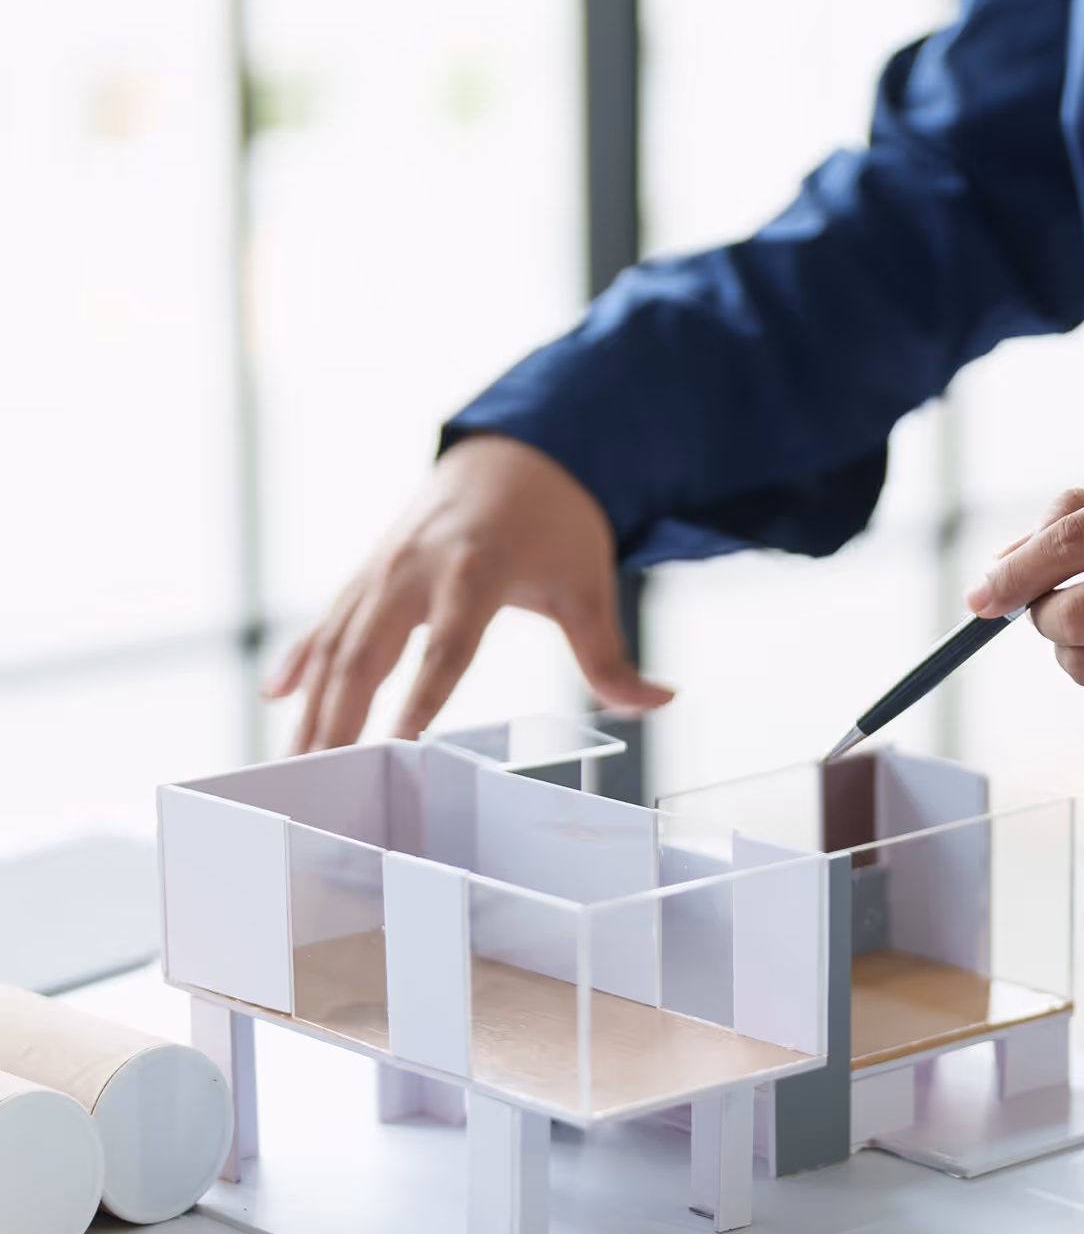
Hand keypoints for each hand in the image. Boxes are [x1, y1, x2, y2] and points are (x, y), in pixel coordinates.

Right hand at [264, 435, 673, 750]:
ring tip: (289, 767)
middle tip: (319, 782)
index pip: (444, 649)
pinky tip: (274, 701)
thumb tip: (659, 701)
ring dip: (311, 709)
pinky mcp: (366, 575)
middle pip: (368, 654)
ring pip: (335, 646)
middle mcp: (414, 569)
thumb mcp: (587, 585)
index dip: (420, 702)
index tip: (399, 751)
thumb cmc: (553, 522)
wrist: (511, 452)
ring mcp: (381, 570)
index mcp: (473, 570)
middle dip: (340, 720)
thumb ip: (609, 654)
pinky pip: (325, 623)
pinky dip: (299, 661)